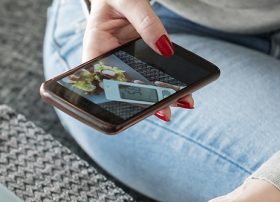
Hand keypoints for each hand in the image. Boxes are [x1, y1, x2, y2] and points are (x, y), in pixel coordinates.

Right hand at [84, 0, 193, 120]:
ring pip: (141, 86)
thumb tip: (165, 47)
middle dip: (145, 102)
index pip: (99, 77)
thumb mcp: (129, 0)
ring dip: (161, 97)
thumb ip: (145, 21)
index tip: (132, 104)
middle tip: (164, 111)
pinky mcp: (141, 59)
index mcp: (95, 46)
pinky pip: (153, 75)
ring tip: (181, 103)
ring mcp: (126, 61)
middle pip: (124, 88)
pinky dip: (169, 85)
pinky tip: (184, 93)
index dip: (113, 95)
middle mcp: (109, 59)